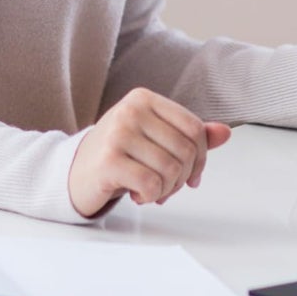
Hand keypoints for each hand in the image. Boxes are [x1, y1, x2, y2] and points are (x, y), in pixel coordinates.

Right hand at [68, 86, 230, 217]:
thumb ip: (188, 135)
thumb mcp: (153, 138)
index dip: (201, 157)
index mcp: (144, 99)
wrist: (72, 173)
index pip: (194, 127)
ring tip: (151, 191)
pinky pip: (151, 184)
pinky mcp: (109, 159)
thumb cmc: (117, 154)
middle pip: (185, 150)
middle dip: (182, 178)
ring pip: (170, 169)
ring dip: (166, 190)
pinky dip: (150, 197)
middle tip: (168, 188)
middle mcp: (132, 110)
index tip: (192, 176)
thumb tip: (225, 133)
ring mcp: (119, 132)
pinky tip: (137, 195)